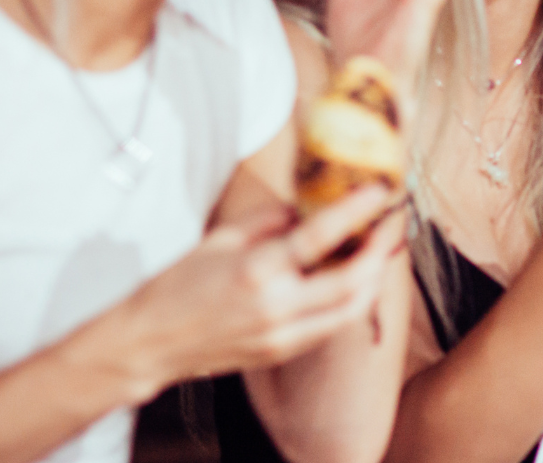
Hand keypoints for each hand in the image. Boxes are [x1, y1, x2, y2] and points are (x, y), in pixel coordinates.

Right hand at [108, 185, 403, 400]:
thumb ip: (269, 220)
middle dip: (382, 250)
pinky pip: (331, 327)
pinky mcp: (282, 351)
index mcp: (256, 270)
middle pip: (352, 281)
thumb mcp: (220, 238)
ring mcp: (281, 334)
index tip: (379, 191)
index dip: (356, 211)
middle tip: (393, 224)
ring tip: (382, 252)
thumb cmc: (176, 286)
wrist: (148, 343)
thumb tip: (307, 207)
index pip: (319, 236)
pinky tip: (354, 281)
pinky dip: (351, 302)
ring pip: (351, 310)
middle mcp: (275, 306)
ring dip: (375, 279)